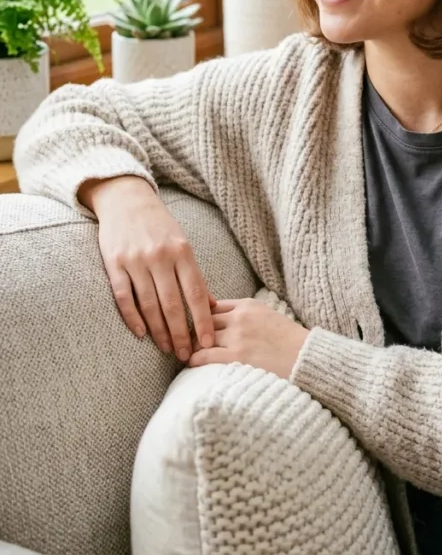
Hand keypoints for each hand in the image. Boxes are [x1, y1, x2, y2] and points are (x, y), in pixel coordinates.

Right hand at [83, 175, 216, 361]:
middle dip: (181, 334)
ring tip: (167, 349)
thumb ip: (194, 274)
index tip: (208, 343)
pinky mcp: (114, 263)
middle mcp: (160, 256)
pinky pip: (124, 297)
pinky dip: (133, 318)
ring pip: (149, 305)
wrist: (127, 200)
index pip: (196, 293)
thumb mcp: (182, 244)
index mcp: (182, 251)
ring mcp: (136, 260)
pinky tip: (141, 334)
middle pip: (173, 304)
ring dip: (159, 331)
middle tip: (186, 356)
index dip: (202, 321)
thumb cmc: (160, 226)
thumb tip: (211, 305)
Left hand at [188, 298, 309, 379]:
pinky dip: (194, 359)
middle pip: (204, 320)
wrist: (304, 357)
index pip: (213, 305)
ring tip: (186, 352)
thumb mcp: (267, 315)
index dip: (200, 315)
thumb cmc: (288, 339)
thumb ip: (246, 313)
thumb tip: (224, 318)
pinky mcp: (236, 356)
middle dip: (193, 330)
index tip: (193, 324)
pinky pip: (204, 355)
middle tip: (184, 340)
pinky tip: (191, 363)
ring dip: (192, 345)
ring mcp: (237, 337)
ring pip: (201, 337)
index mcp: (247, 304)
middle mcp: (239, 317)